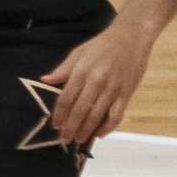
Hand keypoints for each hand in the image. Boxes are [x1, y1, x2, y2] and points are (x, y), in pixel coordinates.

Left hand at [39, 16, 156, 148]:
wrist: (131, 37)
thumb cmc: (103, 44)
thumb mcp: (79, 52)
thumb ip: (63, 69)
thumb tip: (45, 80)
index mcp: (82, 71)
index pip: (66, 98)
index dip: (59, 114)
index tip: (55, 125)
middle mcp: (96, 81)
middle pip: (80, 110)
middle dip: (70, 127)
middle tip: (64, 139)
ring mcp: (113, 89)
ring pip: (97, 116)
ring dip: (86, 130)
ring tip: (79, 139)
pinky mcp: (126, 93)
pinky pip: (116, 115)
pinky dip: (108, 127)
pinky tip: (100, 134)